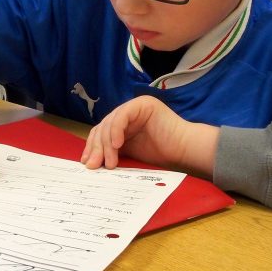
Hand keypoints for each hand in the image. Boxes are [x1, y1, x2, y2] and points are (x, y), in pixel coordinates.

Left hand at [81, 95, 219, 175]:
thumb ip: (112, 153)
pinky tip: (117, 146)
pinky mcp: (142, 104)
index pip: (101, 132)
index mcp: (122, 124)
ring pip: (110, 123)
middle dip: (96, 147)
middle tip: (94, 166)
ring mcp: (134, 107)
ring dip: (106, 145)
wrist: (184, 152)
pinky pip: (122, 116)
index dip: (92, 147)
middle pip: (103, 127)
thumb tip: (89, 162)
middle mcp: (127, 113)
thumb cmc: (161, 156)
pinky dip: (116, 131)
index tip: (87, 164)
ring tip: (109, 163)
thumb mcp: (129, 154)